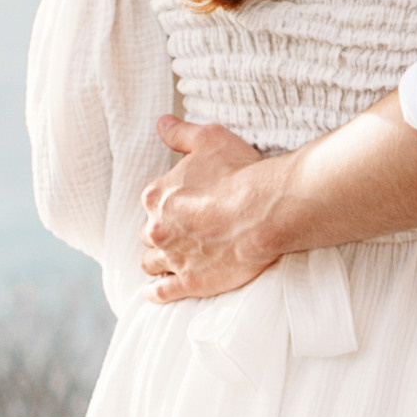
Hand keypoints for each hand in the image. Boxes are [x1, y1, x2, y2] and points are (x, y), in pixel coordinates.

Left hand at [141, 116, 284, 302]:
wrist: (266, 210)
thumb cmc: (240, 171)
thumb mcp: (209, 139)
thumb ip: (181, 133)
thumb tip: (162, 123)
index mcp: (157, 196)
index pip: (152, 204)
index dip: (168, 206)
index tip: (186, 207)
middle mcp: (157, 228)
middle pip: (150, 234)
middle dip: (163, 233)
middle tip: (184, 233)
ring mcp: (172, 258)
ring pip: (151, 263)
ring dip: (159, 261)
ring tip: (172, 261)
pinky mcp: (190, 282)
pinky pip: (161, 293)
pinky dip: (156, 292)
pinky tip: (157, 291)